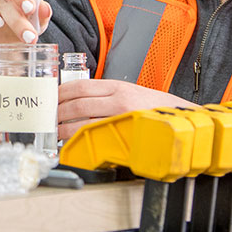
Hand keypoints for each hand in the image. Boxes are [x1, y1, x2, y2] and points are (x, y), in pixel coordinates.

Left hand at [56, 79, 194, 139]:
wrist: (182, 116)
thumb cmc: (153, 106)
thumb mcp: (128, 92)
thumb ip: (105, 95)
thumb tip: (76, 101)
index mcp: (117, 86)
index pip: (80, 86)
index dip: (60, 93)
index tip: (51, 100)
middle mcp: (119, 99)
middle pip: (78, 104)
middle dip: (58, 113)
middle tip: (49, 120)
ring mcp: (123, 117)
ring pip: (85, 123)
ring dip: (66, 130)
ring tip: (56, 134)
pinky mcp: (128, 134)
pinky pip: (100, 138)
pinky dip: (84, 142)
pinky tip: (76, 144)